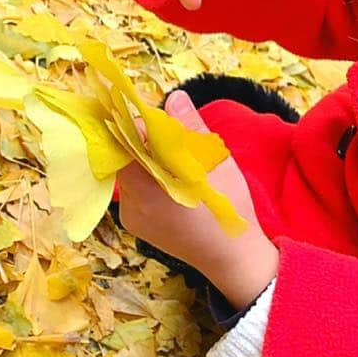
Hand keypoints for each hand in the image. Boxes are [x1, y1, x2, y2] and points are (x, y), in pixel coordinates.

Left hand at [115, 90, 279, 308]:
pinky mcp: (136, 223)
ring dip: (145, 156)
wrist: (233, 259)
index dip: (134, 121)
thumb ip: (192, 131)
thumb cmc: (229, 212)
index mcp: (150, 192)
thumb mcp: (217, 166)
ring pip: (129, 172)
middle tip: (166, 127)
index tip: (149, 107)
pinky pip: (135, 188)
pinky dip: (147, 174)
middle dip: (141, 137)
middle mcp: (132, 206)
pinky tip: (170, 174)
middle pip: (124, 158)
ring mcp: (132, 217)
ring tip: (173, 152)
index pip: (125, 145)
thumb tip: (174, 97)